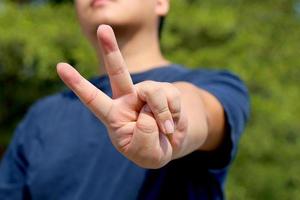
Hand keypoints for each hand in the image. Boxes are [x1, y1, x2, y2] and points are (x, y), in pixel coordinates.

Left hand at [57, 25, 187, 168]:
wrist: (171, 144)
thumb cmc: (151, 150)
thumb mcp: (146, 154)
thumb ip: (145, 135)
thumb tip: (150, 108)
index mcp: (114, 116)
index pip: (93, 99)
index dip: (78, 83)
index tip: (60, 66)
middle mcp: (128, 99)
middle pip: (118, 72)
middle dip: (111, 50)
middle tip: (103, 28)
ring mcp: (147, 93)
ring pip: (153, 93)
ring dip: (162, 114)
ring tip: (165, 129)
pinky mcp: (166, 90)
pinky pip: (171, 98)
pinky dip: (174, 115)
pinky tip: (171, 123)